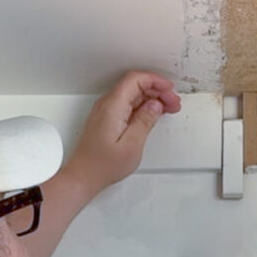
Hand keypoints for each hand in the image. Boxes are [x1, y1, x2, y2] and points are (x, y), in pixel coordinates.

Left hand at [69, 70, 181, 189]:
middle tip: (173, 102)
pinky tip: (154, 114)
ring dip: (152, 98)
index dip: (156, 80)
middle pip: (135, 85)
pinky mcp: (107, 119)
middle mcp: (107, 105)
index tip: (170, 89)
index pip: (135, 80)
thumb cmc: (102, 166)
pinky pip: (127, 104)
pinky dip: (143, 106)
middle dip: (157, 90)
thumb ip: (145, 121)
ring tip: (168, 108)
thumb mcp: (132, 145)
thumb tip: (156, 104)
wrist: (83, 177)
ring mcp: (105, 111)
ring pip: (132, 94)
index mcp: (113, 107)